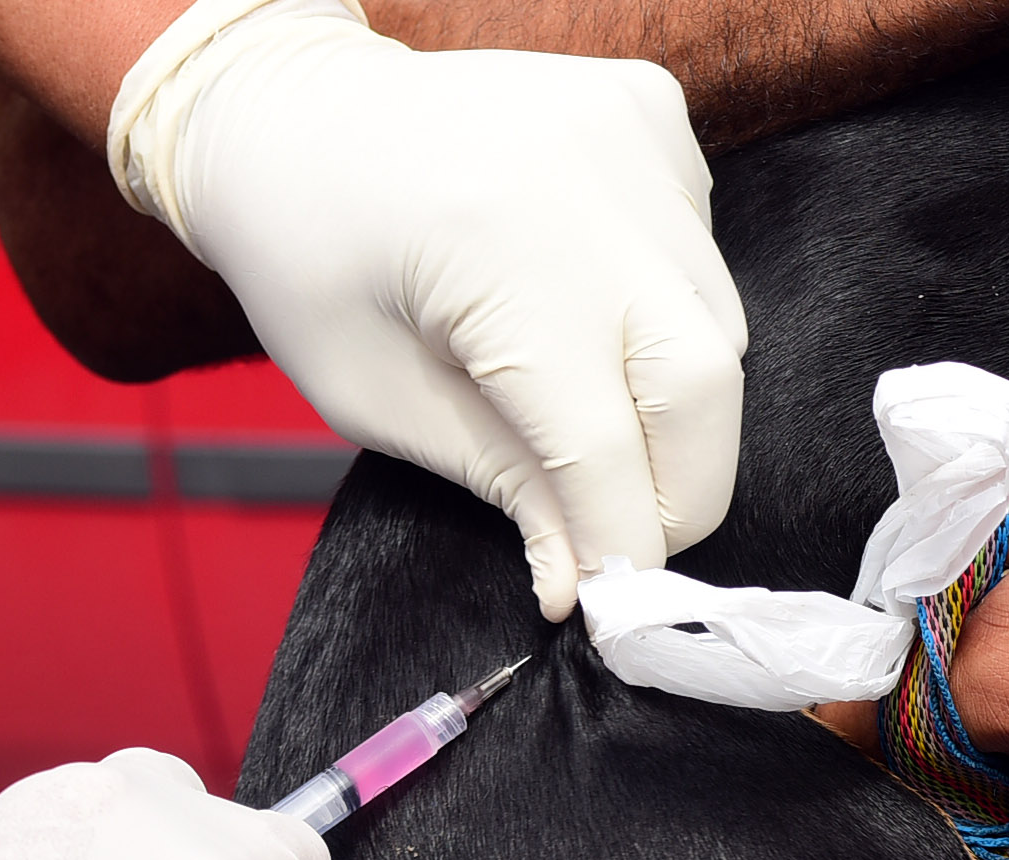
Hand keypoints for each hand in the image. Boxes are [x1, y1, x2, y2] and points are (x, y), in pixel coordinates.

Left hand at [108, 0, 746, 619]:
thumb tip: (587, 577)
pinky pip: (702, 252)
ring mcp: (630, 131)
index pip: (601, 441)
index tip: (610, 603)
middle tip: (630, 541)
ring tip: (589, 418)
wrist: (289, 113)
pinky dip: (667, 312)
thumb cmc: (308, 263)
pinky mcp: (653, 106)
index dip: (618, 540)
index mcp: (492, 252)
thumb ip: (501, 481)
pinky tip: (588, 307)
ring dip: (676, 407)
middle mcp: (584, 177)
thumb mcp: (376, 397)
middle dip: (683, 490)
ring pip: (720, 323)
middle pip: (704, 384)